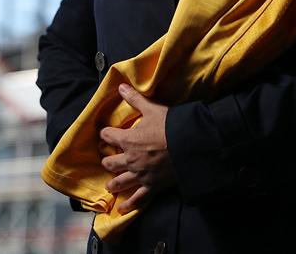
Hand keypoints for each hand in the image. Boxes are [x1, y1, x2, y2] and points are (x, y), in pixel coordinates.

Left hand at [99, 83, 175, 213]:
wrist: (190, 145)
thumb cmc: (171, 125)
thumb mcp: (152, 108)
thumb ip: (135, 98)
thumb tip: (121, 86)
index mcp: (128, 139)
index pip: (107, 136)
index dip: (105, 133)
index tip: (105, 133)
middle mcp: (130, 159)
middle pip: (110, 162)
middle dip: (107, 160)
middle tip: (106, 160)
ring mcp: (140, 175)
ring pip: (119, 182)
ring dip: (112, 183)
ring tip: (109, 184)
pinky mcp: (151, 186)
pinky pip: (137, 199)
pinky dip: (128, 206)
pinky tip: (120, 210)